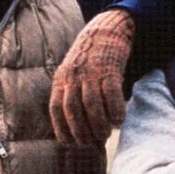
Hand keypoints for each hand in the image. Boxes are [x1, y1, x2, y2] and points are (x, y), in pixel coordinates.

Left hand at [50, 9, 134, 144]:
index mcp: (61, 79)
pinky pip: (112, 93)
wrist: (106, 30)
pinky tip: (119, 120)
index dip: (62, 129)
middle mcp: (74, 76)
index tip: (71, 143)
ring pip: (92, 104)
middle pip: (73, 109)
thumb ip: (69, 96)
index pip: (56, 109)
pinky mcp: (110, 68)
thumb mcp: (71, 75)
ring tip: (105, 134)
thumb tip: (74, 129)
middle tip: (91, 142)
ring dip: (99, 124)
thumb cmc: (90, 61)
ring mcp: (92, 72)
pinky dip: (115, 110)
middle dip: (81, 131)